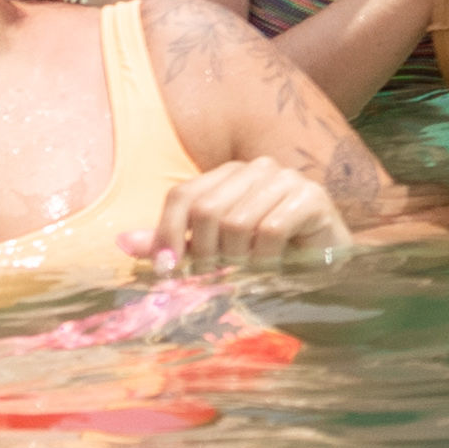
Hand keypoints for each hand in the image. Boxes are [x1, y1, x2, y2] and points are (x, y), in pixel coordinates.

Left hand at [133, 158, 353, 268]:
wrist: (326, 274)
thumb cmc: (267, 261)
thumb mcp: (214, 254)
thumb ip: (174, 244)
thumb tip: (122, 241)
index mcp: (229, 175)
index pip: (183, 195)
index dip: (168, 234)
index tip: (168, 272)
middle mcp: (257, 168)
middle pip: (207, 209)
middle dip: (204, 254)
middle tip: (215, 279)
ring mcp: (287, 178)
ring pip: (236, 222)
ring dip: (238, 261)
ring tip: (250, 274)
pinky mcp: (313, 197)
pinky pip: (270, 230)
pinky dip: (266, 260)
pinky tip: (274, 268)